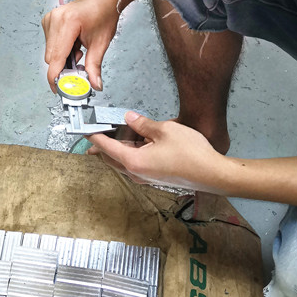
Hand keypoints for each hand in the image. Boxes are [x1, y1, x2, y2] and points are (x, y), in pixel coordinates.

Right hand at [42, 0, 119, 91]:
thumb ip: (94, 66)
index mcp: (68, 22)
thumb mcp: (101, 43)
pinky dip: (61, 50)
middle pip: (51, 57)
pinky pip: (49, 45)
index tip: (57, 88)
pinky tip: (72, 44)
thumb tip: (94, 84)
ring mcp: (50, 18)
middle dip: (64, 66)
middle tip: (80, 63)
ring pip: (49, 52)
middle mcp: (55, 19)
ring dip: (63, 58)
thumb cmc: (103, 14)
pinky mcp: (48, 20)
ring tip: (78, 49)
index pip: (56, 57)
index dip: (56, 76)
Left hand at [87, 111, 229, 193]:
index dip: (94, 136)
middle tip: (99, 131)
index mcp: (133, 161)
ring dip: (120, 148)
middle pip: (111, 157)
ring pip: (124, 162)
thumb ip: (144, 124)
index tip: (85, 130)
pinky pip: (136, 165)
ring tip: (123, 132)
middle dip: (103, 144)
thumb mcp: (165, 130)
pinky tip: (140, 142)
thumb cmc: (191, 155)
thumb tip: (130, 118)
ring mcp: (145, 177)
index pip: (106, 147)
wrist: (211, 174)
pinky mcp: (154, 178)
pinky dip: (132, 153)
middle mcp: (136, 173)